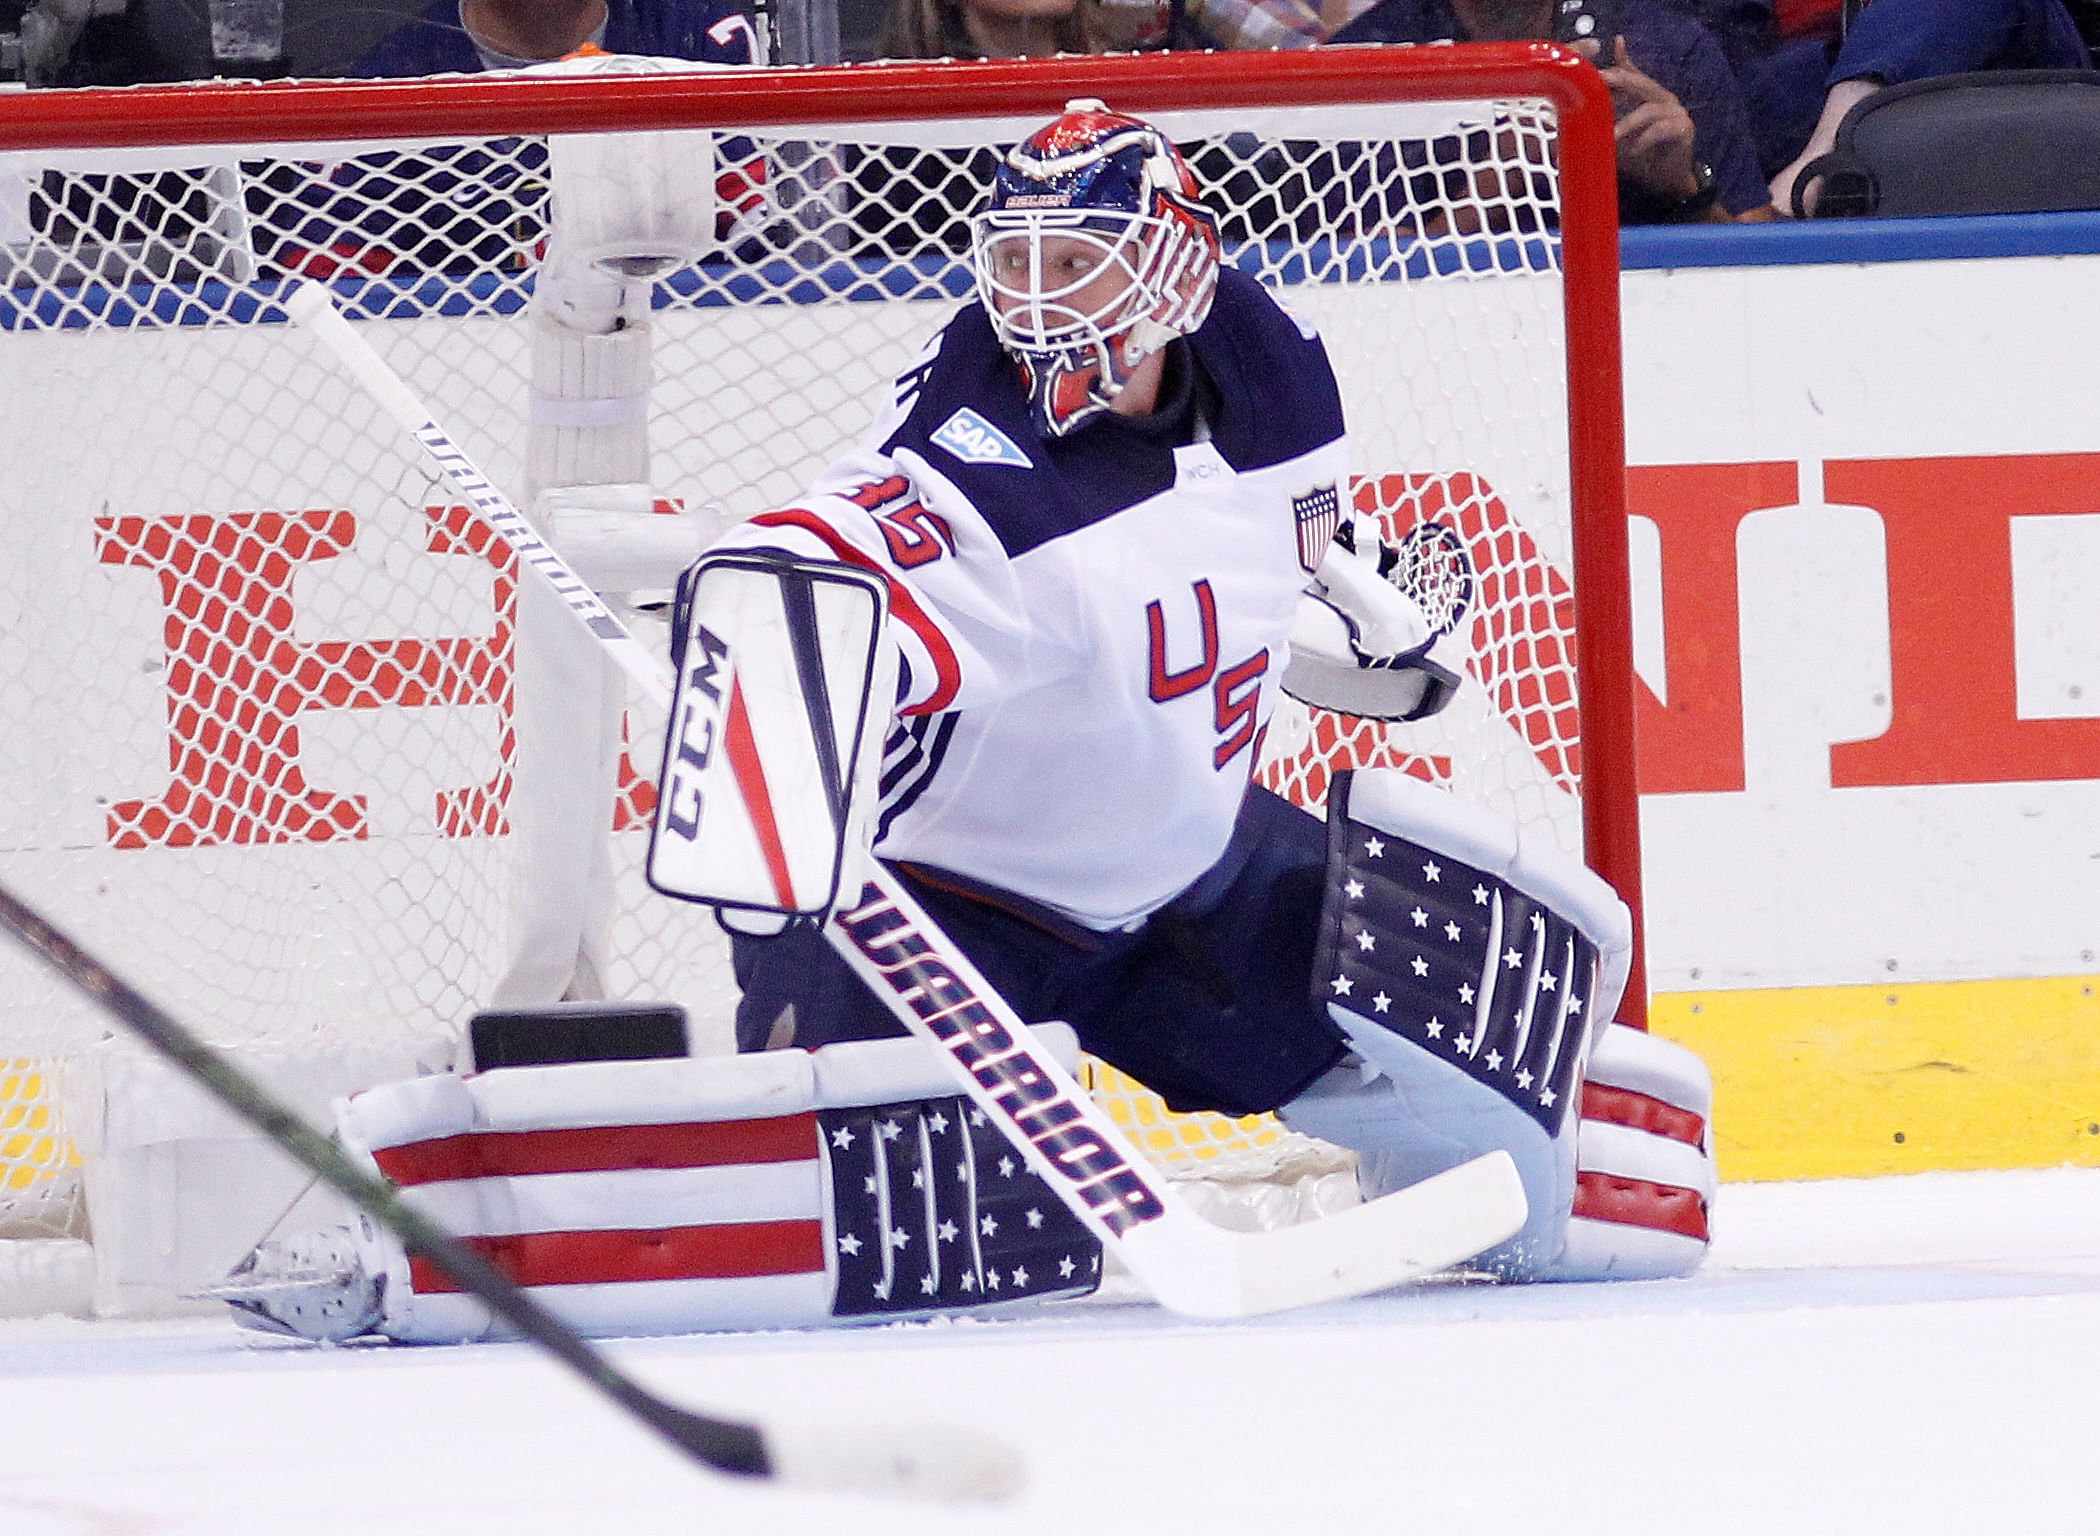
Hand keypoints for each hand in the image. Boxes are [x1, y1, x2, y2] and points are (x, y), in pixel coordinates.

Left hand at [1591, 35, 1702, 203]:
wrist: (1665, 180)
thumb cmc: (1637, 156)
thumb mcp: (1612, 136)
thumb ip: (1595, 123)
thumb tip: (1563, 123)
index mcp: (1644, 94)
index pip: (1629, 73)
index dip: (1618, 61)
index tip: (1599, 62)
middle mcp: (1661, 97)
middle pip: (1640, 82)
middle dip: (1620, 79)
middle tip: (1600, 80)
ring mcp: (1675, 111)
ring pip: (1650, 109)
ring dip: (1628, 122)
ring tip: (1612, 136)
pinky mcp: (1684, 129)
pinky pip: (1664, 129)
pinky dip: (1646, 139)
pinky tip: (1634, 150)